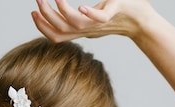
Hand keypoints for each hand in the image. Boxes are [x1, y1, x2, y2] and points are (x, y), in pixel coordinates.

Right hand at [31, 0, 154, 42]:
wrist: (142, 21)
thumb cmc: (118, 16)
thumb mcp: (94, 18)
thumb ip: (82, 16)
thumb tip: (74, 10)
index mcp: (81, 31)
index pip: (56, 36)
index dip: (42, 27)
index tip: (32, 13)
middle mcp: (87, 31)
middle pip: (60, 30)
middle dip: (45, 17)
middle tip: (37, 1)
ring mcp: (98, 25)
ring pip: (74, 25)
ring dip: (60, 12)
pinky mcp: (112, 15)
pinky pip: (99, 19)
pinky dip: (89, 14)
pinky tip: (81, 6)